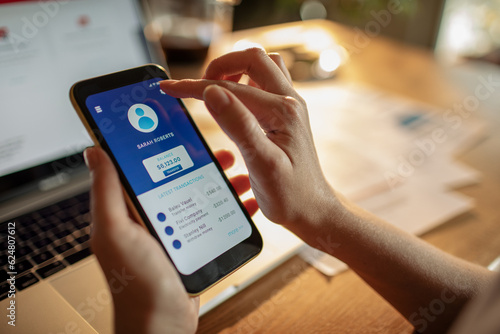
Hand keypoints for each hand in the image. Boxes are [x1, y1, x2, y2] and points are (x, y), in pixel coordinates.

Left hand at [84, 147, 256, 333]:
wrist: (163, 322)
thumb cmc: (136, 283)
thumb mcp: (116, 232)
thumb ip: (107, 192)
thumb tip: (94, 151)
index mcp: (128, 208)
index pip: (141, 166)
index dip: (156, 145)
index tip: (172, 126)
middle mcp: (150, 215)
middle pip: (176, 177)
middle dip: (197, 161)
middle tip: (215, 150)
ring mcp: (172, 229)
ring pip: (197, 194)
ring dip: (217, 181)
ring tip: (237, 172)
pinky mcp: (191, 243)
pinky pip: (210, 217)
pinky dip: (228, 207)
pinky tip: (243, 201)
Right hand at [160, 48, 339, 242]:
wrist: (312, 209)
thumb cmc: (289, 194)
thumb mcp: (262, 164)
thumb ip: (238, 125)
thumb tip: (212, 92)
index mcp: (282, 112)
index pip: (229, 88)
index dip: (195, 86)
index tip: (170, 88)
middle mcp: (289, 102)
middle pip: (253, 59)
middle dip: (219, 66)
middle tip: (198, 88)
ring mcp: (290, 106)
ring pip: (263, 66)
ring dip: (236, 70)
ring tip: (216, 90)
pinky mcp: (287, 115)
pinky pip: (266, 83)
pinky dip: (246, 83)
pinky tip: (234, 103)